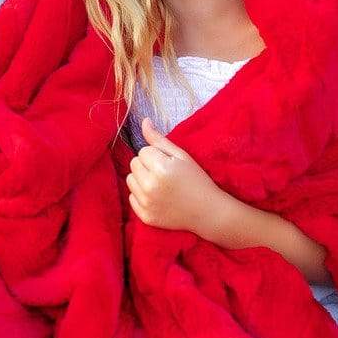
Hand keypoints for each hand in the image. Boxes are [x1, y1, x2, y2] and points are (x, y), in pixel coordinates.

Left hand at [126, 118, 228, 235]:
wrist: (207, 211)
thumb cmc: (196, 180)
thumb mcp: (181, 156)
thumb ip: (159, 139)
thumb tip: (144, 121)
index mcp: (161, 168)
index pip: (143, 151)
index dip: (156, 155)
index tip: (169, 164)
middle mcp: (151, 186)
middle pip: (134, 164)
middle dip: (147, 166)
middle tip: (164, 174)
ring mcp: (147, 203)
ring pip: (130, 180)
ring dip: (141, 179)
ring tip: (160, 184)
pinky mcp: (145, 216)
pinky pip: (131, 198)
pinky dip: (141, 196)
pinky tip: (158, 198)